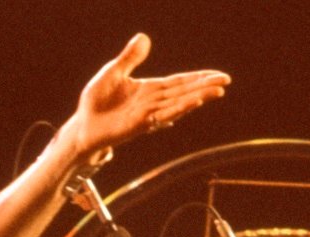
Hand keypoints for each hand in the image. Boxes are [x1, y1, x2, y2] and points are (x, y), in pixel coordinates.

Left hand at [67, 33, 228, 154]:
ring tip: (216, 92)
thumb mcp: (113, 72)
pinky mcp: (139, 124)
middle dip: (205, 87)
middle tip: (226, 82)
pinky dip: (177, 109)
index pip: (179, 82)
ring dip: (197, 98)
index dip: (199, 78)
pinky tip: (191, 103)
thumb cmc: (96, 101)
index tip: (218, 76)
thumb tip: (144, 37)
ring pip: (178, 104)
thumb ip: (129, 58)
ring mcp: (148, 114)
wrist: (83, 125)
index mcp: (150, 89)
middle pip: (184, 92)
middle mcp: (153, 102)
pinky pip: (162, 115)